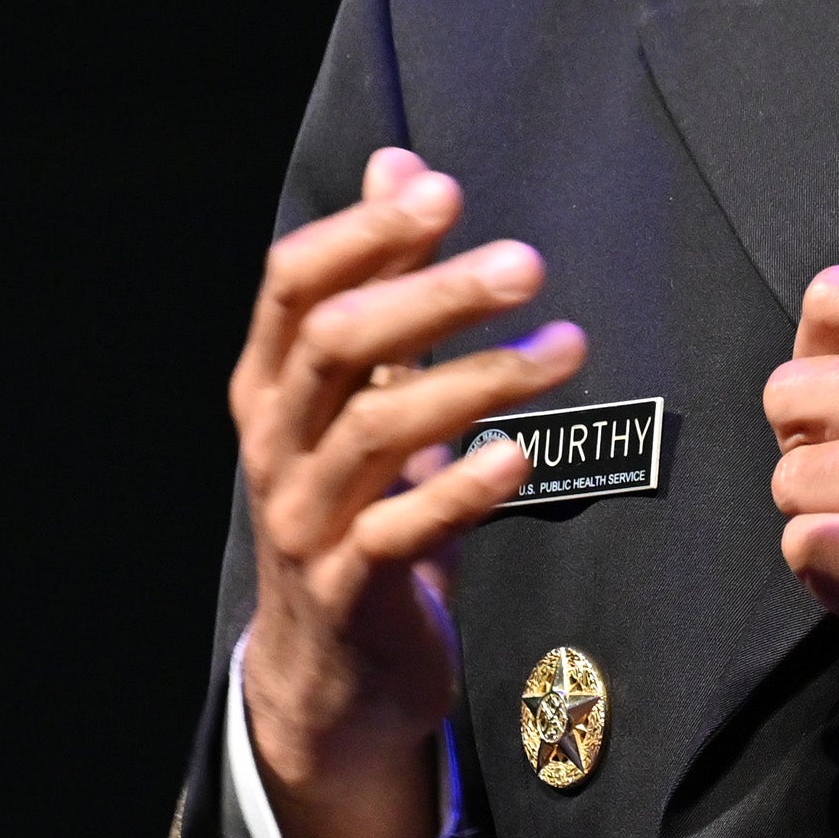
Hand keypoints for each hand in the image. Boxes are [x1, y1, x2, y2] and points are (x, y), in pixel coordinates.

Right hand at [228, 147, 586, 837]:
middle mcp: (276, 443)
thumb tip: (399, 164)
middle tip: (525, 263)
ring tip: (566, 350)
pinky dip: (461, 488)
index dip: (364, 232)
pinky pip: (400, 529)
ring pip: (377, 430)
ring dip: (477, 379)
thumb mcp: (357, 391)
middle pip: (339, 343)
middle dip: (433, 293)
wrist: (332, 674)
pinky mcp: (351, 588)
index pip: (294, 284)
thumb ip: (379, 279)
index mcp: (272, 384)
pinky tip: (520, 455)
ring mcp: (307, 518)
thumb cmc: (354, 507)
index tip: (442, 191)